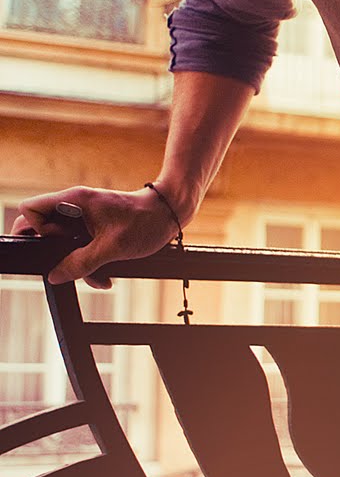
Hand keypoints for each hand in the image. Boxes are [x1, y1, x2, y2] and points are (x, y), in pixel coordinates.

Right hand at [10, 186, 185, 288]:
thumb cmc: (146, 222)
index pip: (30, 209)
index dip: (36, 229)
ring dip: (75, 261)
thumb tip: (55, 275)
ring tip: (95, 273)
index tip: (56, 243)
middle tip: (72, 259)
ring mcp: (84, 216)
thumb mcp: (112, 248)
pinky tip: (103, 274)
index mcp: (74, 200)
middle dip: (55, 251)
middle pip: (43, 228)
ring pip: (62, 241)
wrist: (172, 214)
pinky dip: (87, 259)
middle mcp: (75, 205)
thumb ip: (80, 263)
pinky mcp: (94, 226)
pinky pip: (79, 244)